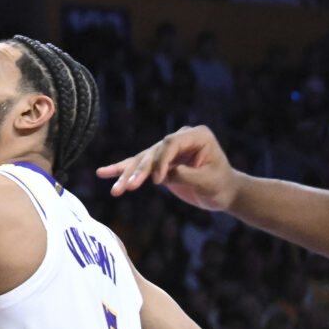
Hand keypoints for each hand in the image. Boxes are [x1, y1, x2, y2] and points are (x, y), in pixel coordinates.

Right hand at [101, 125, 241, 210]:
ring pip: (142, 161)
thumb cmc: (221, 186)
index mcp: (197, 136)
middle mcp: (180, 138)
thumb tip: (162, 175)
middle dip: (139, 171)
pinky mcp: (159, 161)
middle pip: (152, 153)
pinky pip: (138, 165)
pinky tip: (103, 173)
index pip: (170, 144)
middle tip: (128, 187)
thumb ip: (185, 175)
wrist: (225, 192)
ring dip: (127, 176)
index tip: (158, 182)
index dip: (161, 161)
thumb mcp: (207, 182)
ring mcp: (168, 149)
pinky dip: (122, 170)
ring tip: (116, 190)